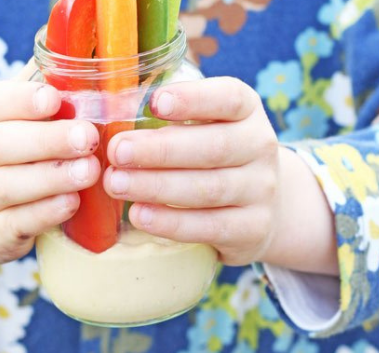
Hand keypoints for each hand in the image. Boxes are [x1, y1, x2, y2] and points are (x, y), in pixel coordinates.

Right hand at [0, 79, 100, 263]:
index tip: (54, 98)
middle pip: (3, 145)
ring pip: (9, 186)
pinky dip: (44, 213)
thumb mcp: (3, 116)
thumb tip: (74, 50)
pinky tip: (72, 203)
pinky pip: (16, 224)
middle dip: (47, 140)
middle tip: (87, 137)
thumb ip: (34, 88)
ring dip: (51, 178)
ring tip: (89, 171)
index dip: (24, 101)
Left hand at [104, 77, 336, 273]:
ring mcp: (261, 189)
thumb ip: (169, 113)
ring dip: (157, 187)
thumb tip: (114, 107)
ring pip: (209, 189)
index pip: (228, 98)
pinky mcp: (254, 227)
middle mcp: (260, 146)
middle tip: (116, 151)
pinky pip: (210, 227)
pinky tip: (138, 215)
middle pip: (213, 147)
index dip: (193, 99)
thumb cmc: (213, 152)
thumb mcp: (205, 123)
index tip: (155, 102)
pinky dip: (171, 222)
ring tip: (116, 183)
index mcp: (247, 110)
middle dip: (160, 150)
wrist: (264, 203)